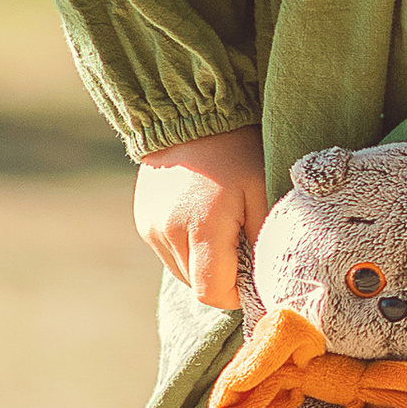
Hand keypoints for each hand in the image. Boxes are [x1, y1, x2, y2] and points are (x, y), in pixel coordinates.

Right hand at [133, 125, 269, 311]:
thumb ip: (262, 242)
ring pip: (182, 271)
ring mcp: (149, 228)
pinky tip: (201, 217)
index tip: (253, 274)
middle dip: (222, 276)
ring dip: (204, 263)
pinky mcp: (142, 221)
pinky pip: (169, 251)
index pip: (211, 293)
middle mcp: (166, 233)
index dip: (236, 293)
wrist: (190, 114)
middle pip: (196, 285)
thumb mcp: (262, 192)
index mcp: (200, 228)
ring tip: (222, 227)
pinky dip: (188, 246)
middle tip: (242, 244)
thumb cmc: (237, 152)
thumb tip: (264, 282)